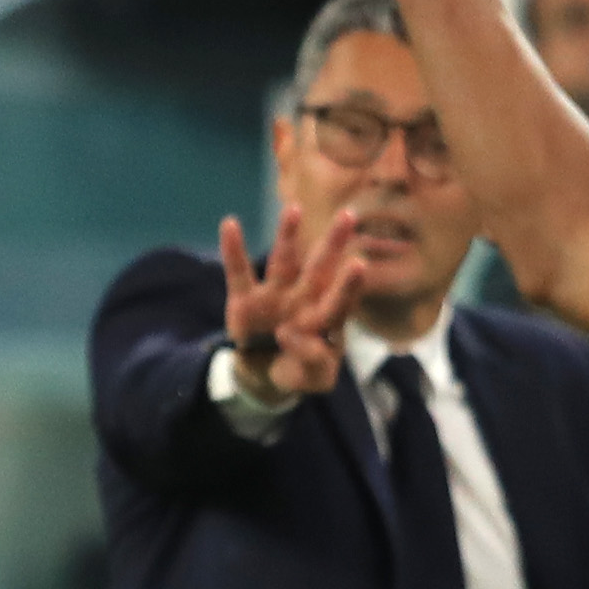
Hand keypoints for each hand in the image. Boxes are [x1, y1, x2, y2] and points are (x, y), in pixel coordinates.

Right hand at [217, 203, 366, 400]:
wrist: (266, 375)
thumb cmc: (300, 372)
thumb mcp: (315, 379)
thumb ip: (314, 361)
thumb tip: (292, 335)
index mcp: (325, 318)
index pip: (340, 300)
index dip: (348, 285)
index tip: (358, 264)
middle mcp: (304, 298)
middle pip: (320, 268)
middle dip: (333, 243)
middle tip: (347, 216)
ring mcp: (275, 295)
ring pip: (283, 261)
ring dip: (287, 236)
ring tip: (293, 210)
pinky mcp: (245, 299)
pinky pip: (238, 272)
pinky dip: (233, 250)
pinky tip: (229, 224)